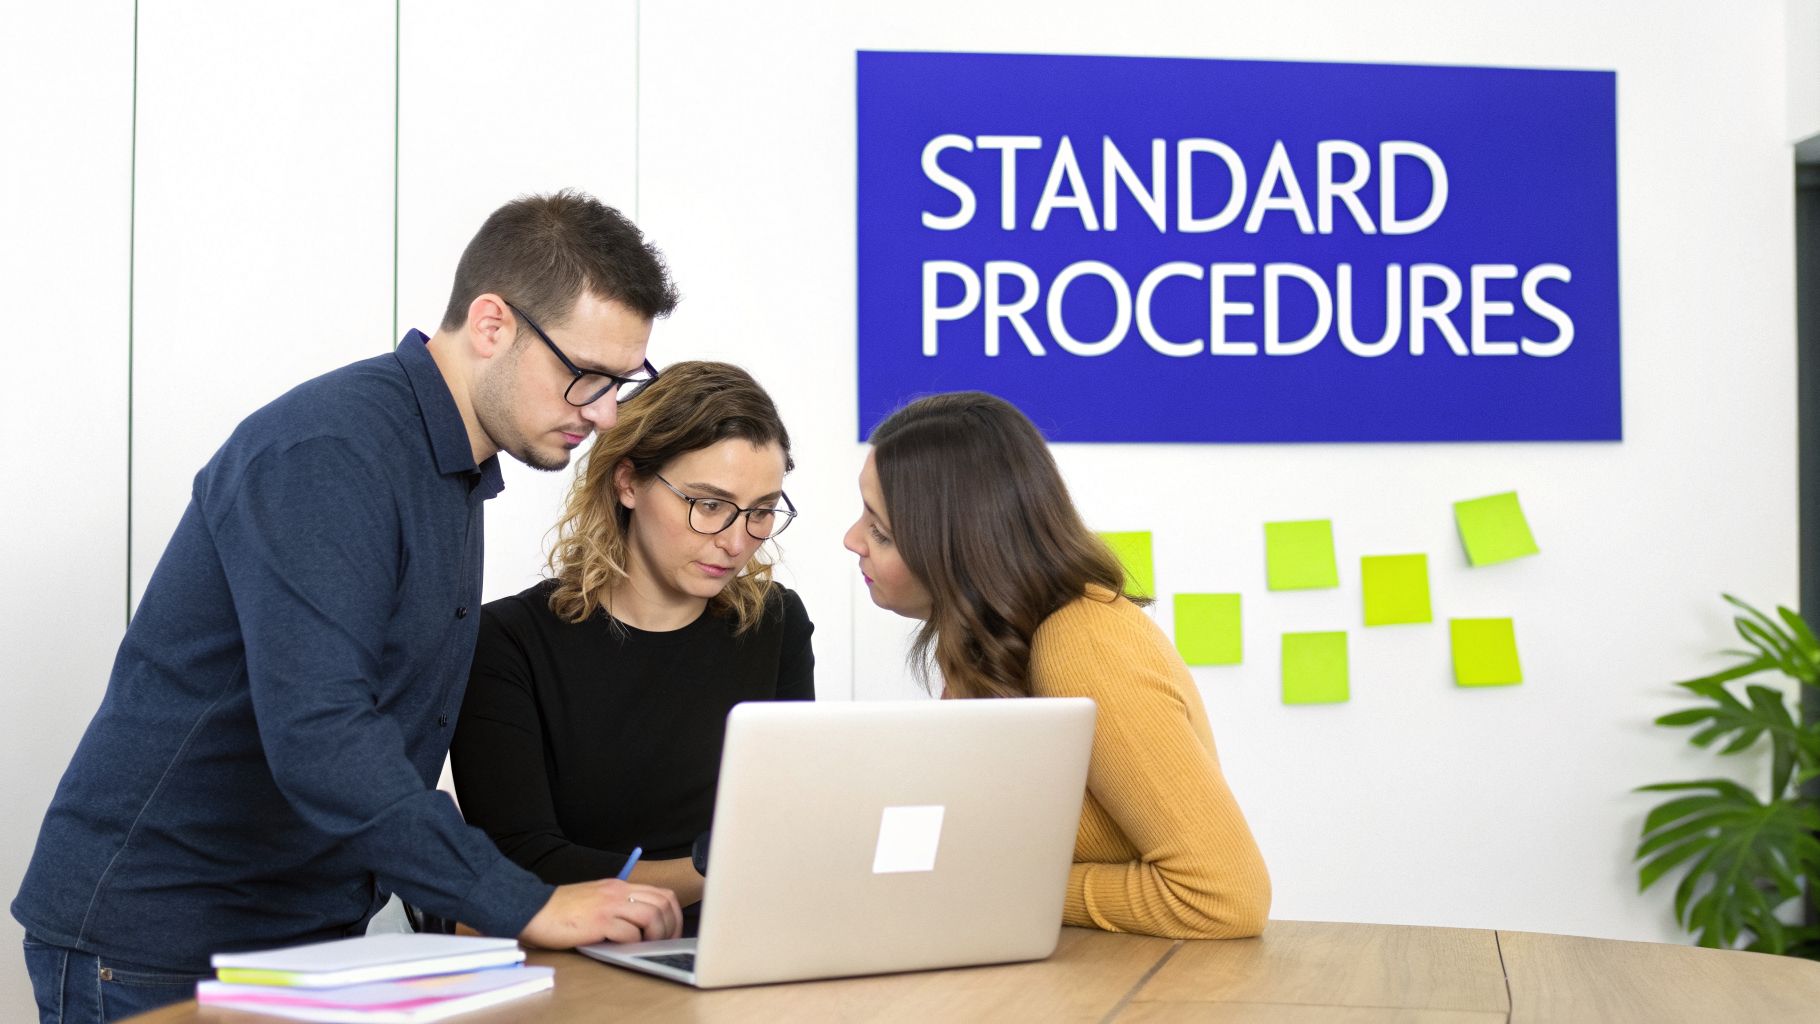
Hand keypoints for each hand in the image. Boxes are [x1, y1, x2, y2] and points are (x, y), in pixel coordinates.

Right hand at [519, 879, 682, 947]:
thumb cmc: (563, 910)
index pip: (662, 894)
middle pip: (663, 904)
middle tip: (664, 943)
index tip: (671, 933)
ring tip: (647, 946)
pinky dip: (634, 943)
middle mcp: (618, 892)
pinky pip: (630, 933)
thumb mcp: (597, 899)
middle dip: (670, 927)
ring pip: (652, 916)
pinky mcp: (599, 921)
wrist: (534, 910)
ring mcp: (609, 905)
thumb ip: (619, 905)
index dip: (674, 915)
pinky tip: (625, 947)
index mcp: (620, 886)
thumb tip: (644, 925)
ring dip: (656, 935)